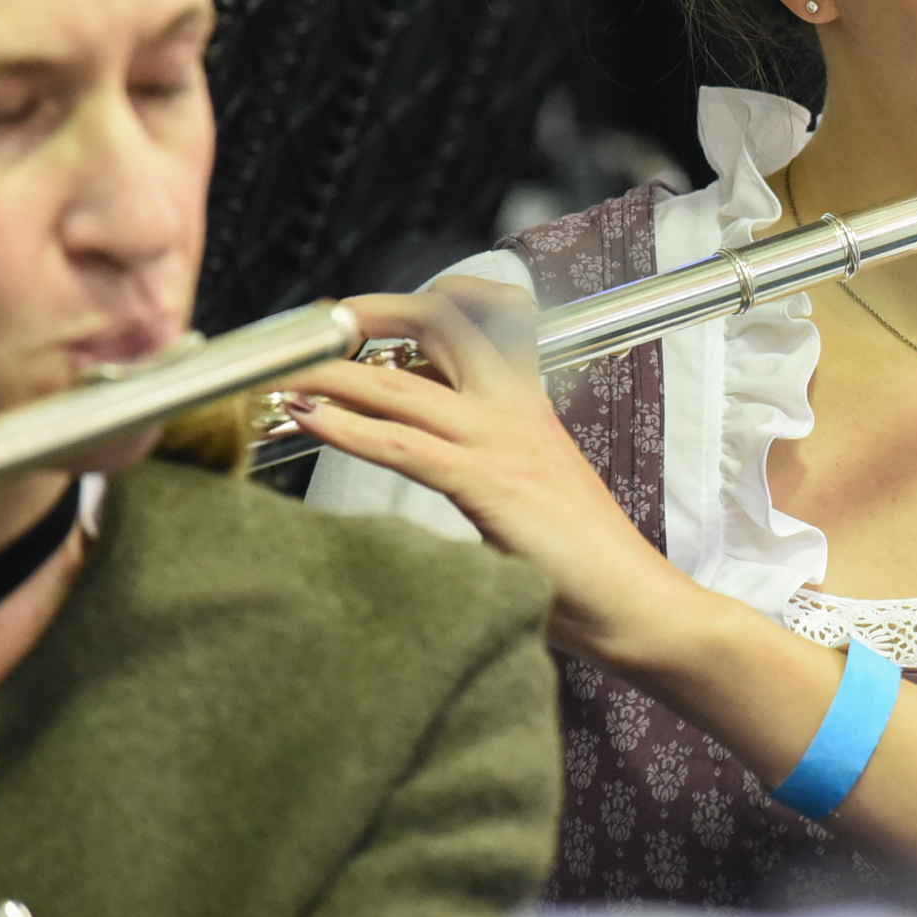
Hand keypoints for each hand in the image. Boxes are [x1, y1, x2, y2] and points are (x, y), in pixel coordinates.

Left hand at [280, 277, 715, 666]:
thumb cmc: (584, 566)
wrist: (636, 607)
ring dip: (330, 371)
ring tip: (280, 373)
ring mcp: (502, 442)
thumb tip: (416, 454)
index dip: (411, 309)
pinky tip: (311, 418)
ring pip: (400, 383)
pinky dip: (347, 426)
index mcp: (526, 407)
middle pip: (442, 321)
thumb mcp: (528, 492)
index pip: (475, 322)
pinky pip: (402, 443)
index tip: (358, 317)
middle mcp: (515, 410)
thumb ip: (478, 463)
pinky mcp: (489, 483)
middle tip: (317, 323)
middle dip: (370, 311)